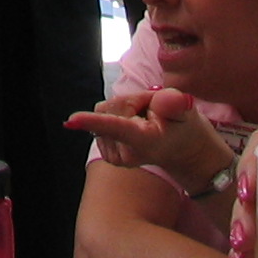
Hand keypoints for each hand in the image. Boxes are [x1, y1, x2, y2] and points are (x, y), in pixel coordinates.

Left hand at [64, 85, 238, 198]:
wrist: (183, 150)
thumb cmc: (183, 127)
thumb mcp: (187, 111)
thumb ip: (175, 104)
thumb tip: (166, 100)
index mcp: (144, 141)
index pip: (116, 127)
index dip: (92, 121)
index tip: (70, 120)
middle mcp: (125, 153)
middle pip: (111, 106)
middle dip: (130, 101)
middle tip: (152, 111)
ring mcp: (115, 156)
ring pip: (104, 111)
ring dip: (124, 109)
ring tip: (146, 119)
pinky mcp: (107, 154)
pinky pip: (100, 119)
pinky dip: (117, 117)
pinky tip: (135, 125)